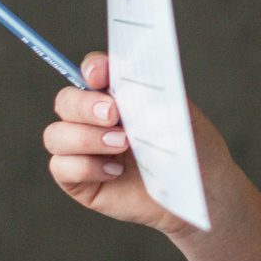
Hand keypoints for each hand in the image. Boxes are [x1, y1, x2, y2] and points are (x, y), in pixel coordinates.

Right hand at [39, 51, 236, 238]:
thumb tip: (124, 77)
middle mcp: (96, 120)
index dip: (91, 68)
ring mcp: (86, 151)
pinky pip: (61, 167)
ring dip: (86, 138)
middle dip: (84, 105)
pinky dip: (86, 167)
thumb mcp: (180, 114)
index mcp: (120, 96)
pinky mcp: (81, 182)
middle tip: (113, 114)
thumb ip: (151, 94)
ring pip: (56, 135)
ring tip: (123, 144)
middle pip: (65, 101)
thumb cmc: (193, 149)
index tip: (100, 75)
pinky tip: (115, 172)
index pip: (92, 72)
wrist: (204, 191)